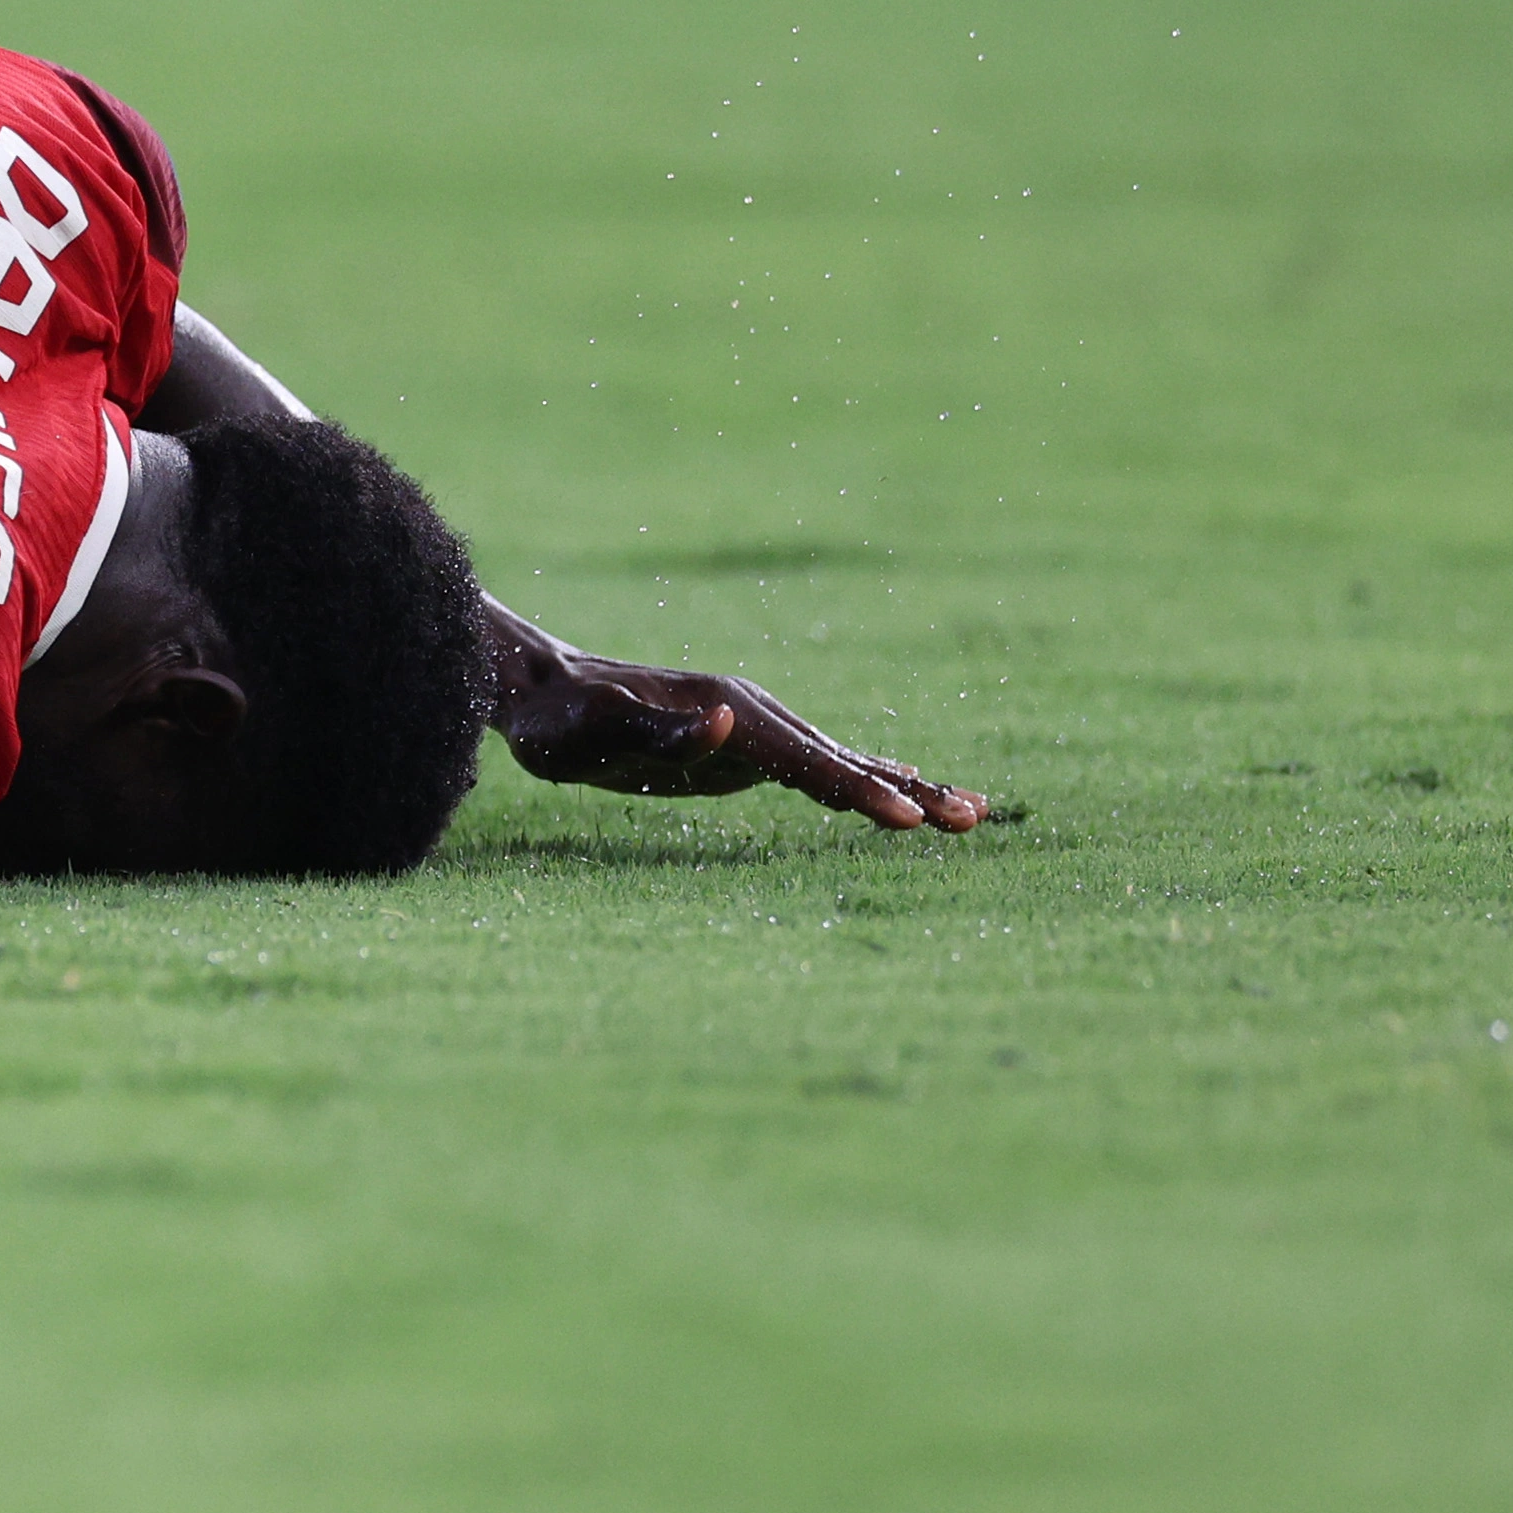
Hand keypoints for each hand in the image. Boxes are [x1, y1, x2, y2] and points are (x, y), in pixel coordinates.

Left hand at [497, 642, 984, 831]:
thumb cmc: (558, 721)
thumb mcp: (593, 732)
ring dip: (899, 787)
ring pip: (838, 762)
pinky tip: (895, 791)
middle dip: (905, 791)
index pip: (807, 761)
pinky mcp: (742, 751)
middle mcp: (750, 716)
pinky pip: (814, 769)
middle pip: (842, 759)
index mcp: (727, 713)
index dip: (858, 790)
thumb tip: (725, 724)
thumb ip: (658, 732)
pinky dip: (860, 782)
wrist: (540, 692)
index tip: (907, 819)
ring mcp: (750, 732)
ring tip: (962, 814)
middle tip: (972, 818)